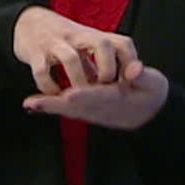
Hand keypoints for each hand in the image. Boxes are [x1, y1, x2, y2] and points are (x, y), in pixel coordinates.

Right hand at [11, 6, 139, 95]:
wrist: (29, 23)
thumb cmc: (64, 40)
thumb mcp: (88, 47)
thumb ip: (103, 64)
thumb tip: (123, 85)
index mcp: (94, 36)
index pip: (122, 43)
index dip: (129, 62)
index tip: (130, 81)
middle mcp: (77, 36)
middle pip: (101, 45)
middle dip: (106, 70)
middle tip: (102, 88)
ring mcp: (55, 42)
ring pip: (71, 58)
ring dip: (78, 81)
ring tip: (78, 96)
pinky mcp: (34, 52)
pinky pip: (42, 70)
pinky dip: (49, 86)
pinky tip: (53, 94)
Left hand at [23, 63, 169, 129]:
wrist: (154, 114)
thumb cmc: (153, 93)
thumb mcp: (154, 83)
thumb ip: (143, 76)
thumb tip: (136, 70)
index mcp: (119, 99)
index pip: (100, 96)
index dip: (85, 95)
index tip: (70, 94)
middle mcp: (104, 108)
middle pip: (78, 106)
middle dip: (57, 104)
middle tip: (36, 102)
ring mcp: (96, 112)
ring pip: (70, 110)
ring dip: (50, 107)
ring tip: (31, 103)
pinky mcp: (89, 111)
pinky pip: (69, 110)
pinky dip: (52, 107)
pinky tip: (34, 105)